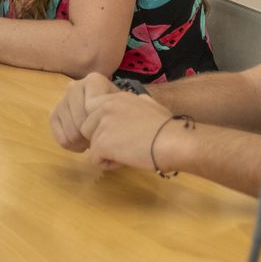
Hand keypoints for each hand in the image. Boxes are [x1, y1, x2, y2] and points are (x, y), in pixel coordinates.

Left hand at [52, 74, 171, 172]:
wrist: (173, 141)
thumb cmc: (169, 128)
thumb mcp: (152, 106)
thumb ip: (138, 104)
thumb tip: (141, 103)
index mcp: (118, 97)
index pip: (94, 111)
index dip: (103, 126)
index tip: (119, 134)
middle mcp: (106, 106)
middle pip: (87, 128)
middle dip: (101, 139)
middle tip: (125, 145)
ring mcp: (101, 124)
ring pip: (91, 145)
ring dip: (106, 153)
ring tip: (129, 152)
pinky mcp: (101, 142)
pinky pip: (95, 160)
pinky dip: (110, 164)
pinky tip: (128, 160)